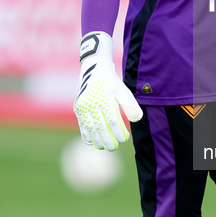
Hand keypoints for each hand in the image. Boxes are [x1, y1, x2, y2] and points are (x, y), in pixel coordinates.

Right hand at [74, 31, 142, 150]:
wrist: (94, 69)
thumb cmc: (112, 82)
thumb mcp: (123, 90)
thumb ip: (130, 105)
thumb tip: (137, 119)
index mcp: (105, 100)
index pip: (113, 121)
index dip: (119, 132)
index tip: (125, 139)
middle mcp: (92, 104)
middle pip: (100, 128)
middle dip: (107, 140)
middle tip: (114, 148)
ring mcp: (83, 106)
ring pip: (89, 128)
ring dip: (97, 140)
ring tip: (104, 147)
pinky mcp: (78, 108)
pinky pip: (81, 125)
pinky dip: (86, 135)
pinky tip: (92, 142)